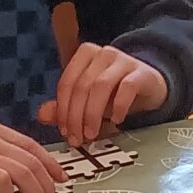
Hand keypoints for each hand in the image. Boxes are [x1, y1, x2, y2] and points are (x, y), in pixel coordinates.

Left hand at [46, 44, 168, 147]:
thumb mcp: (88, 101)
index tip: (65, 132)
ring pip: (101, 86)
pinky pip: (127, 88)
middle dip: (76, 116)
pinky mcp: (141, 72)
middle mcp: (103, 53)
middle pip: (82, 86)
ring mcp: (123, 60)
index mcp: (85, 55)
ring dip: (93, 114)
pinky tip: (116, 120)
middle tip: (77, 139)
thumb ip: (66, 106)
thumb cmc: (116, 92)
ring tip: (92, 134)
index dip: (63, 109)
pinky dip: (118, 106)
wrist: (150, 85)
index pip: (67, 82)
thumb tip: (41, 115)